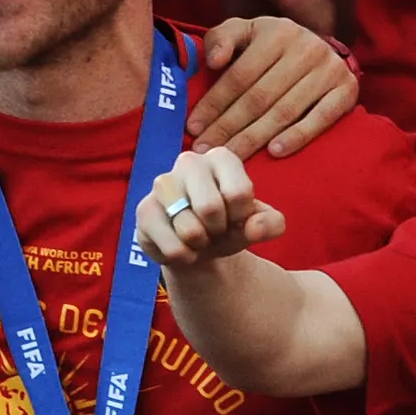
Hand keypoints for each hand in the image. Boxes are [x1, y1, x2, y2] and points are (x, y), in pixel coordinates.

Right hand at [137, 144, 285, 268]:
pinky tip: (182, 246)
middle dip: (219, 230)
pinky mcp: (144, 210)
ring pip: (189, 230)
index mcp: (221, 158)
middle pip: (210, 208)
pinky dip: (184, 256)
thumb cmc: (230, 225)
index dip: (242, 218)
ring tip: (199, 236)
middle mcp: (189, 161)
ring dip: (201, 244)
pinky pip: (172, 247)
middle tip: (216, 229)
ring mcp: (162, 184)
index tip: (236, 218)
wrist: (198, 246)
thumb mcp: (260, 225)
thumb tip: (254, 228)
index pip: (239, 193)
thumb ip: (271, 224)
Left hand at [189, 16, 354, 158]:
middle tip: (206, 150)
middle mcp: (306, 49)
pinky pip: (320, 119)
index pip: (240, 75)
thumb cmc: (272, 45)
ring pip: (284, 111)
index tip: (193, 129)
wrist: (322, 48)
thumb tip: (214, 61)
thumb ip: (222, 39)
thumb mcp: (245, 32)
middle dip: (228, 127)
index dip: (214, 104)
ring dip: (254, 138)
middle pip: (260, 97)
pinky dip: (297, 137)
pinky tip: (274, 152)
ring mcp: (329, 70)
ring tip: (231, 157)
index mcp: (277, 33)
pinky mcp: (347, 91)